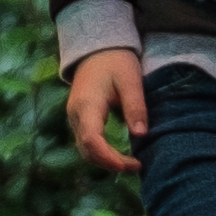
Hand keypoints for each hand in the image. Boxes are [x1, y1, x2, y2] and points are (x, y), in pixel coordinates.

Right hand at [67, 48, 145, 173]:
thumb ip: (135, 107)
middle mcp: (75, 115)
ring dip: (105, 161)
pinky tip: (119, 155)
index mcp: (87, 105)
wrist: (97, 49)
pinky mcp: (79, 119)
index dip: (110, 158)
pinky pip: (87, 143)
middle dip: (110, 164)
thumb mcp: (130, 81)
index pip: (92, 141)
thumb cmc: (115, 61)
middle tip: (137, 166)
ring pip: (85, 149)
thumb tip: (141, 135)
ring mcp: (74, 118)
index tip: (131, 164)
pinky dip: (101, 153)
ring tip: (131, 163)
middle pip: (87, 150)